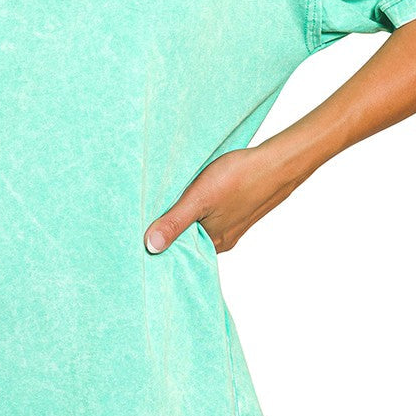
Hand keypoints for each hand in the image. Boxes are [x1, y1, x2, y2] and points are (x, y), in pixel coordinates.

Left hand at [143, 143, 304, 254]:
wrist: (278, 163)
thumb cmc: (240, 178)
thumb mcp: (198, 198)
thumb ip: (174, 222)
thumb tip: (150, 247)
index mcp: (213, 242)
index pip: (180, 253)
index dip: (160, 245)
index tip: (137, 237)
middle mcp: (222, 239)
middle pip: (188, 240)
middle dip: (169, 231)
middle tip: (144, 218)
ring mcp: (231, 225)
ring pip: (199, 226)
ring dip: (183, 217)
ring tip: (163, 205)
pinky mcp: (236, 210)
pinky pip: (210, 216)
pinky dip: (197, 209)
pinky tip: (190, 196)